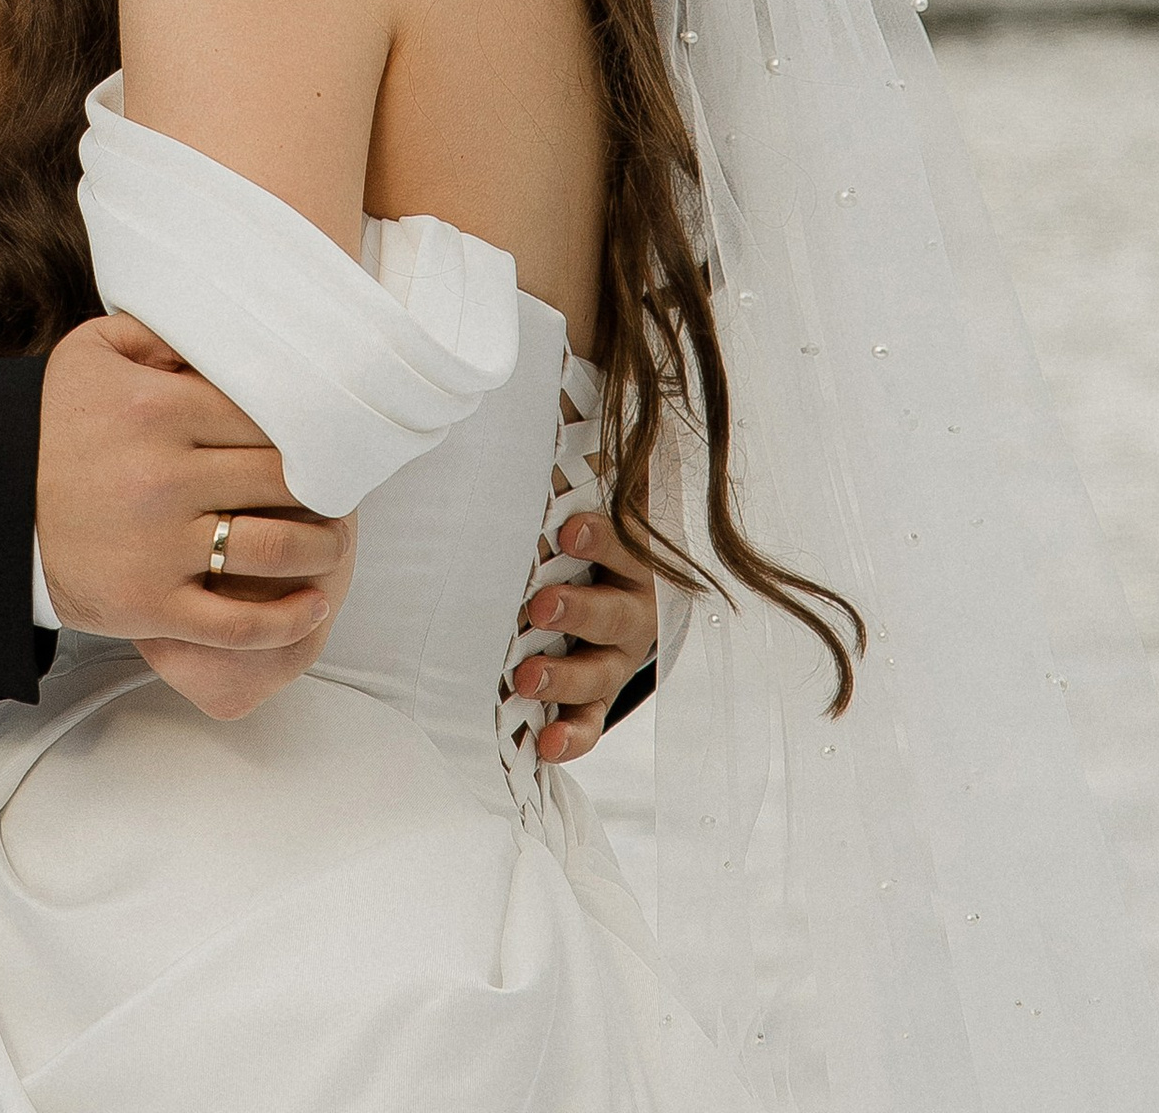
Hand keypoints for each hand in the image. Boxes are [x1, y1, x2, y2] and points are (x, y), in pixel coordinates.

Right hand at [37, 313, 355, 721]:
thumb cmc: (53, 424)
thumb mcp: (92, 353)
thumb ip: (160, 332)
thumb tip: (225, 336)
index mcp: (159, 409)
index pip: (265, 416)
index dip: (307, 429)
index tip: (328, 439)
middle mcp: (165, 477)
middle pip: (279, 479)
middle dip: (322, 486)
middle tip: (342, 489)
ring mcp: (160, 547)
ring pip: (273, 548)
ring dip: (320, 548)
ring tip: (334, 543)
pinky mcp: (150, 605)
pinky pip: (236, 622)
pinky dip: (285, 617)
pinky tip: (313, 604)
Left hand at [508, 505, 658, 761]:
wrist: (614, 590)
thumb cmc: (583, 543)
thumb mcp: (585, 512)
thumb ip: (568, 481)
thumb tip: (544, 415)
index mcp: (633, 560)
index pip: (626, 546)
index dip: (601, 538)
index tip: (569, 530)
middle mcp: (633, 611)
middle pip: (613, 615)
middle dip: (577, 610)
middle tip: (539, 606)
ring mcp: (617, 659)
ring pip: (600, 673)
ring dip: (564, 677)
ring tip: (525, 678)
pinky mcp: (600, 697)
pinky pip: (591, 721)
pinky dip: (572, 735)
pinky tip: (548, 744)